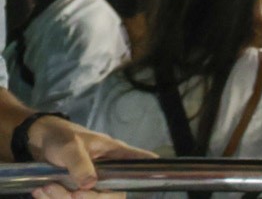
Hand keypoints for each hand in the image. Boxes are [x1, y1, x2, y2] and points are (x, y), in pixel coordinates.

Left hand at [25, 114, 152, 198]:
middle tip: (72, 195)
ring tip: (46, 188)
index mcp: (114, 155)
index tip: (156, 178)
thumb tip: (90, 184)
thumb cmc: (61, 137)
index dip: (150, 173)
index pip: (139, 163)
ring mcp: (93, 185)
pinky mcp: (76, 193)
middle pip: (114, 195)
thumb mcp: (70, 146)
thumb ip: (80, 163)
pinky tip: (41, 191)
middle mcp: (108, 173)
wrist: (38, 143)